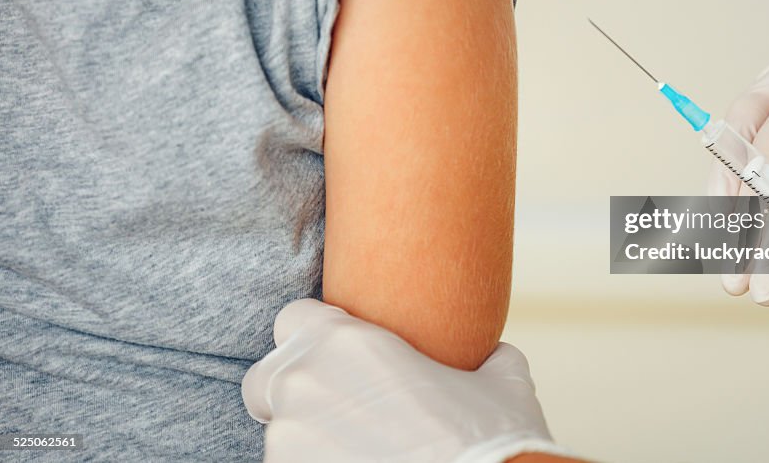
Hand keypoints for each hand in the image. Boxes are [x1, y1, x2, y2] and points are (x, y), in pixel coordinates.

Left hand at [242, 299, 567, 462]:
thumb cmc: (492, 442)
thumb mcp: (502, 381)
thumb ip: (485, 357)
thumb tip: (495, 354)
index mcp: (347, 344)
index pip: (294, 319)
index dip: (316, 337)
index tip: (342, 357)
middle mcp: (306, 387)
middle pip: (266, 378)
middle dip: (292, 392)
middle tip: (339, 410)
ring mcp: (290, 445)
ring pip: (279, 436)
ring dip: (309, 442)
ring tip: (362, 452)